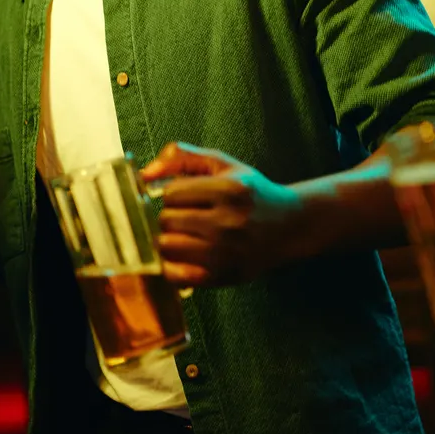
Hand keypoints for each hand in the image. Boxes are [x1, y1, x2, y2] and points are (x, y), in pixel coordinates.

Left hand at [142, 143, 301, 287]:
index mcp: (228, 190)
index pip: (171, 193)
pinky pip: (176, 275)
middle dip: (171, 217)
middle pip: (166, 220)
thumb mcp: (221, 164)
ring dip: (170, 240)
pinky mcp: (223, 276)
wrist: (289, 226)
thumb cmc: (250, 193)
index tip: (185, 198)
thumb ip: (181, 157)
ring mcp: (226, 253)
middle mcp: (228, 222)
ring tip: (186, 235)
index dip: (173, 194)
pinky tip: (186, 256)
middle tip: (186, 217)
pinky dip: (173, 266)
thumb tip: (144, 173)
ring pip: (168, 246)